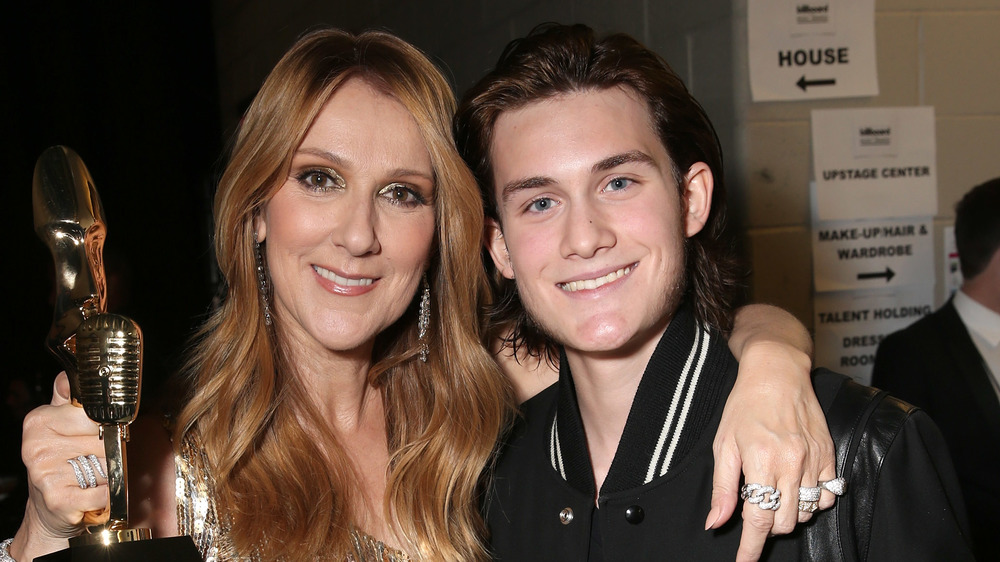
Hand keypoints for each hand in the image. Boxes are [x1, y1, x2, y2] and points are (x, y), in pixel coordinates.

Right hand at [10, 373, 108, 559]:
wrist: (50, 507)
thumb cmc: (60, 462)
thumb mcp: (59, 424)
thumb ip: (67, 397)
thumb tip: (73, 370)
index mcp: (39, 421)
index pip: (95, 413)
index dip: (106, 426)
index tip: (98, 433)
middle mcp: (37, 445)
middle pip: (106, 440)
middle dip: (110, 451)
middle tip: (94, 459)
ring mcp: (45, 473)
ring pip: (108, 465)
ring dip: (109, 473)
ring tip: (91, 475)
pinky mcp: (58, 499)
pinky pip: (103, 491)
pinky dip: (106, 495)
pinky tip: (91, 493)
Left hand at [707, 341, 834, 561]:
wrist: (778, 372)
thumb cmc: (745, 405)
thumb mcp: (724, 444)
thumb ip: (723, 487)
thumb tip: (715, 523)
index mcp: (761, 460)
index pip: (758, 519)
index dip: (751, 547)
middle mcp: (792, 463)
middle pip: (784, 521)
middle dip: (767, 525)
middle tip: (754, 506)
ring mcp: (815, 460)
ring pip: (807, 512)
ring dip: (789, 513)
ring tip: (774, 491)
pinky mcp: (829, 455)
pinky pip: (828, 496)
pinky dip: (813, 501)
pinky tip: (798, 487)